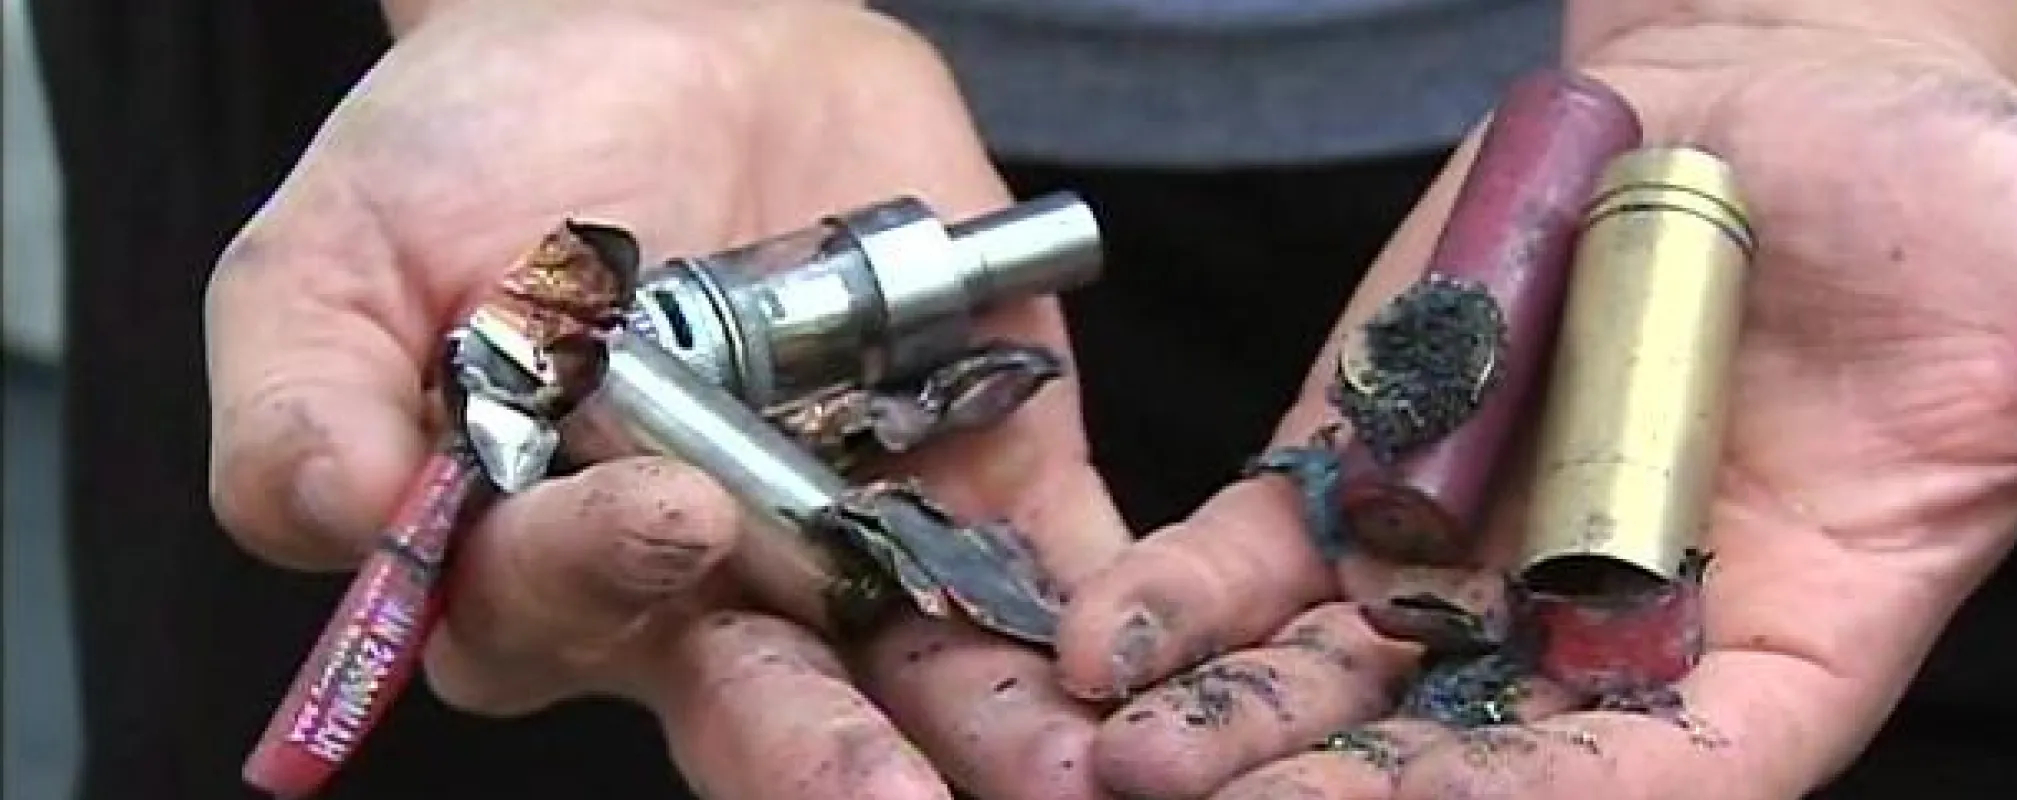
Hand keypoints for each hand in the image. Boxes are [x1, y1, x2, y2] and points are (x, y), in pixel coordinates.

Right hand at [204, 1, 1128, 797]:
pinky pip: (1042, 570)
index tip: (662, 510)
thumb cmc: (480, 149)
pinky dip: (1095, 617)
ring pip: (911, 670)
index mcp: (534, 553)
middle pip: (752, 698)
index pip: (557, 609)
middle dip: (818, 756)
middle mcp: (699, 584)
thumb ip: (302, 398)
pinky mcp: (977, 479)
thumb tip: (341, 522)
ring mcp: (848, 538)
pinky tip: (1131, 668)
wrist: (671, 34)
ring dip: (984, 737)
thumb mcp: (333, 250)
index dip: (600, 572)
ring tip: (1052, 779)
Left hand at [1052, 19, 2016, 799]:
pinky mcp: (1364, 472)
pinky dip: (1183, 605)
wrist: (1774, 102)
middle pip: (1461, 763)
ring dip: (1228, 730)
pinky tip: (1106, 643)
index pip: (1661, 778)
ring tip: (1128, 762)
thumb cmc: (1945, 203)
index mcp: (1774, 658)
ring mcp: (1464, 565)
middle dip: (1341, 798)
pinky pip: (1260, 560)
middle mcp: (1595, 638)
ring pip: (1331, 682)